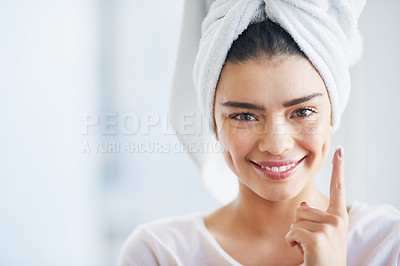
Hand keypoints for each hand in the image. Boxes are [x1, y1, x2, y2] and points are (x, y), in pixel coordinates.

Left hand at [286, 147, 348, 265]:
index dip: (339, 169)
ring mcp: (329, 228)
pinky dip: (292, 243)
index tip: (340, 150)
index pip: (338, 189)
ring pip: (295, 221)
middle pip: (301, 209)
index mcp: (339, 217)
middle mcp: (337, 220)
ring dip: (295, 236)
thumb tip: (304, 205)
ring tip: (309, 249)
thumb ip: (314, 219)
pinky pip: (291, 232)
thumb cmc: (321, 257)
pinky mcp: (317, 237)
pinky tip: (304, 253)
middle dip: (299, 227)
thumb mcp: (320, 236)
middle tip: (311, 244)